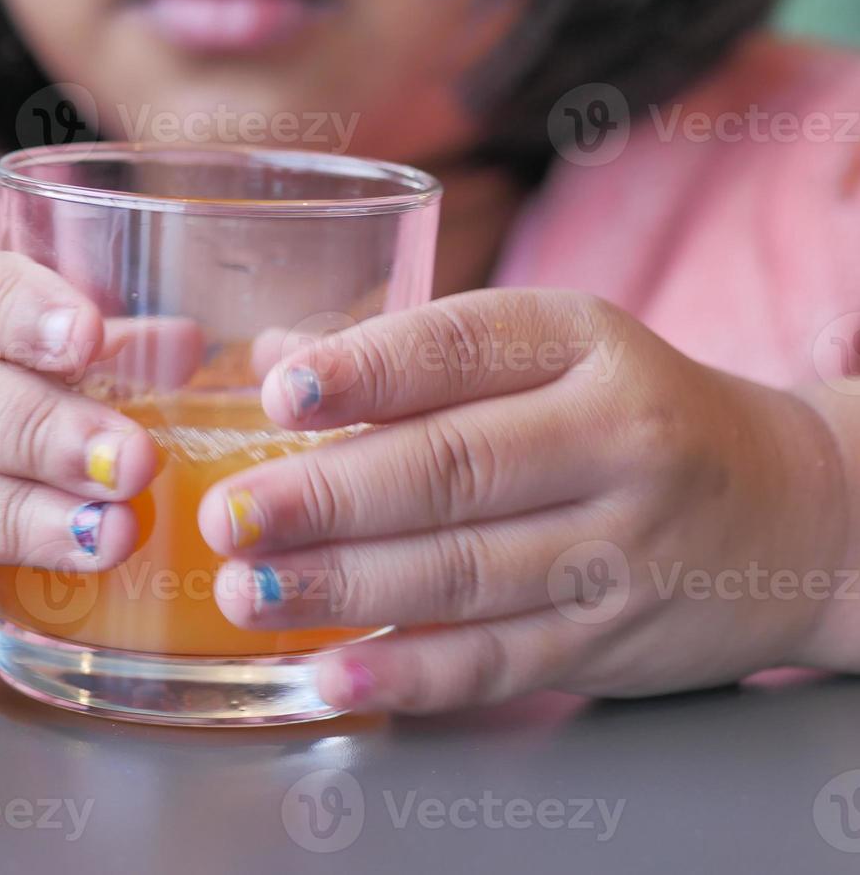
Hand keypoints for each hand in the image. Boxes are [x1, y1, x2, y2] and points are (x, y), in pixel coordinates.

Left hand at [199, 289, 853, 713]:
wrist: (789, 514)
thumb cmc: (631, 415)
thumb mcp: (551, 352)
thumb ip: (417, 356)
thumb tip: (274, 358)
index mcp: (583, 346)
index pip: (463, 350)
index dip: (368, 371)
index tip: (283, 393)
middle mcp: (611, 443)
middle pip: (452, 470)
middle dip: (326, 497)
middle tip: (231, 515)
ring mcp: (615, 551)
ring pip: (462, 573)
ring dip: (343, 588)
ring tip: (248, 591)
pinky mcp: (605, 642)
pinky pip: (495, 662)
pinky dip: (406, 674)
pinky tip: (330, 672)